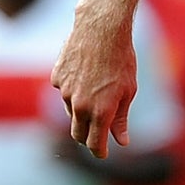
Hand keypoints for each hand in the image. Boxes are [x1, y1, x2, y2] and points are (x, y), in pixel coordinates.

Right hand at [52, 11, 136, 157]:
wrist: (101, 31)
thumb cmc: (121, 61)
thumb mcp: (128, 92)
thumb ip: (121, 119)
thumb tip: (121, 141)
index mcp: (100, 112)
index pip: (94, 143)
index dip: (99, 152)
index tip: (103, 154)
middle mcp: (79, 105)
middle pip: (78, 133)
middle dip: (88, 138)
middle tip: (99, 135)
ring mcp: (64, 91)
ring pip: (71, 112)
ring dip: (82, 112)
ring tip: (97, 94)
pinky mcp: (56, 77)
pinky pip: (64, 92)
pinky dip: (73, 91)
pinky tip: (86, 77)